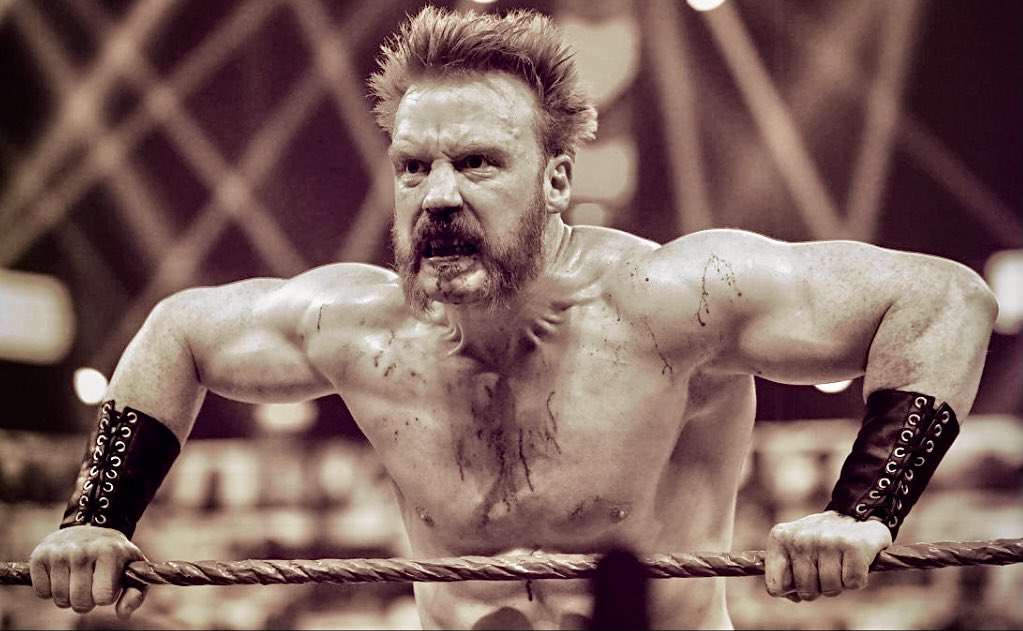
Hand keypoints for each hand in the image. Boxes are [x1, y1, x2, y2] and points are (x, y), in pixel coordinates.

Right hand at [29, 525, 147, 617]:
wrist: (91, 528)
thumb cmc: (114, 556)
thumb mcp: (131, 569)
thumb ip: (135, 594)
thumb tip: (123, 613)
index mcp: (109, 552)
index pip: (103, 598)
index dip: (105, 597)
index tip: (107, 584)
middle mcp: (82, 549)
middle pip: (80, 602)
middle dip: (86, 601)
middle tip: (90, 585)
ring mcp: (59, 551)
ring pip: (60, 599)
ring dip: (69, 597)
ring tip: (77, 580)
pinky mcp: (40, 555)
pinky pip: (42, 593)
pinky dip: (51, 591)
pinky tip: (61, 576)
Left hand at [765, 510, 891, 601]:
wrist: (856, 516)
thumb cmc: (821, 541)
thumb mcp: (794, 548)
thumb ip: (784, 572)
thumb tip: (792, 596)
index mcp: (780, 538)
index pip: (774, 586)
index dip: (791, 591)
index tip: (801, 580)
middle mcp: (801, 537)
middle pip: (805, 591)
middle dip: (818, 587)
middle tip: (826, 567)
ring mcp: (827, 540)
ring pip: (830, 589)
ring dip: (839, 584)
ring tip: (840, 563)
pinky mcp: (853, 545)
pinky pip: (853, 583)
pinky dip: (857, 579)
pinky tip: (854, 561)